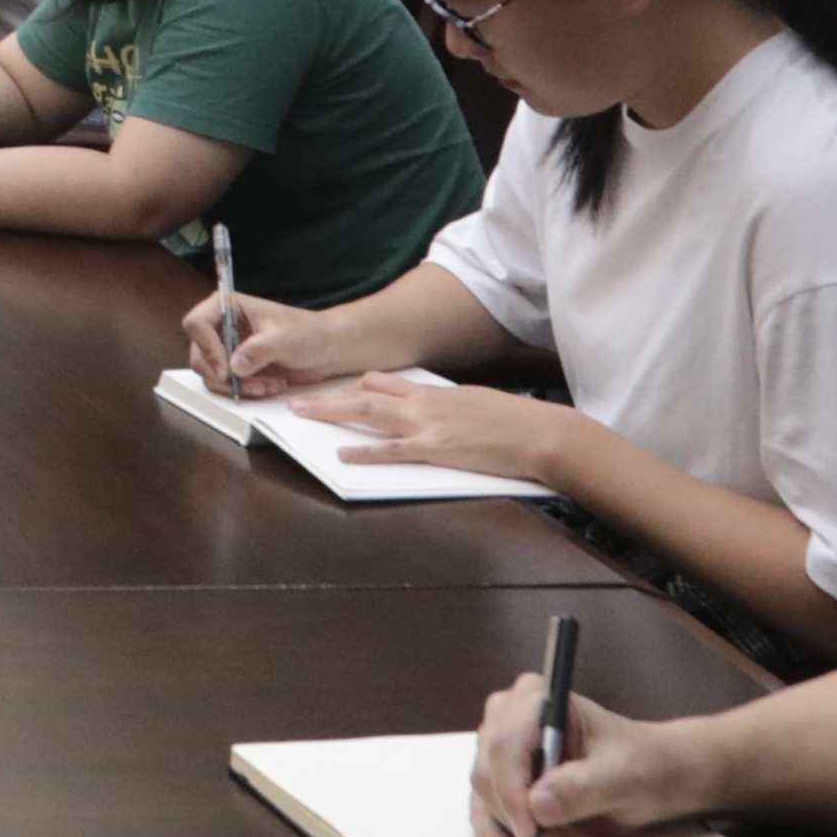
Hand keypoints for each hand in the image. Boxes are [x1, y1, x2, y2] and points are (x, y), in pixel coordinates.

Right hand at [172, 285, 363, 397]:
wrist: (327, 350)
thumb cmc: (309, 333)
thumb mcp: (285, 339)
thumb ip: (258, 350)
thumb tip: (234, 366)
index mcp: (230, 307)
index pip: (197, 323)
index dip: (206, 347)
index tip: (227, 368)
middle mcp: (223, 326)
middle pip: (199, 353)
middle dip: (222, 374)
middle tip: (245, 384)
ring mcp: (228, 349)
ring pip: (210, 373)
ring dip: (236, 386)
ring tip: (266, 386)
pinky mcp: (236, 368)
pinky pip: (225, 385)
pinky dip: (244, 391)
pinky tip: (269, 387)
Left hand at [288, 370, 583, 485]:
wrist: (539, 432)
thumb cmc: (512, 422)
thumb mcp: (473, 404)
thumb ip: (445, 406)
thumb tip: (431, 413)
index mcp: (434, 392)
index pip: (384, 380)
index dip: (351, 385)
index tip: (327, 387)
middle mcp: (425, 403)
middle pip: (365, 392)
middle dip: (328, 396)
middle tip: (297, 399)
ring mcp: (428, 424)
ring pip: (369, 413)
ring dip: (332, 413)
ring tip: (302, 415)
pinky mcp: (437, 449)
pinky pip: (392, 450)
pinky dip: (364, 452)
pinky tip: (342, 455)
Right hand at [465, 675, 717, 836]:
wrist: (654, 777)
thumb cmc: (642, 763)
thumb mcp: (623, 776)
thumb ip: (582, 787)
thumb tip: (536, 805)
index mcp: (536, 699)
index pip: (504, 745)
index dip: (511, 791)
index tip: (531, 833)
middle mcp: (510, 720)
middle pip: (489, 775)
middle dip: (524, 821)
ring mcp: (504, 753)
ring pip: (489, 803)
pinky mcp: (505, 783)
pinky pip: (489, 818)